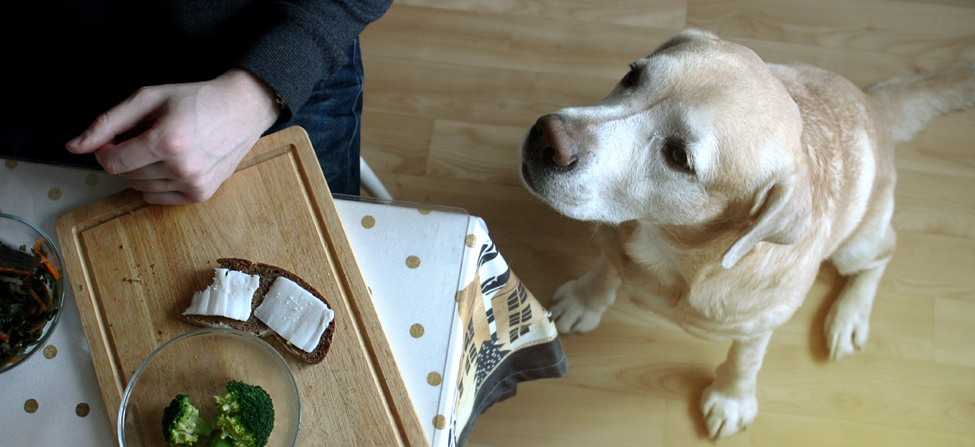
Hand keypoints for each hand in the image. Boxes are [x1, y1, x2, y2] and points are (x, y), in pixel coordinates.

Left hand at [66, 68, 281, 203]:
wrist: (243, 109)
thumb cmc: (197, 99)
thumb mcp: (149, 98)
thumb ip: (108, 122)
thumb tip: (75, 146)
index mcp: (166, 141)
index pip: (111, 161)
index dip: (106, 148)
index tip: (119, 135)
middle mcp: (181, 168)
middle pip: (125, 175)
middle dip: (127, 156)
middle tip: (149, 135)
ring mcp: (193, 184)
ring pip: (140, 187)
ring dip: (142, 169)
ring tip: (165, 147)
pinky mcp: (201, 194)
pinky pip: (157, 197)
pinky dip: (156, 182)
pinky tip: (173, 163)